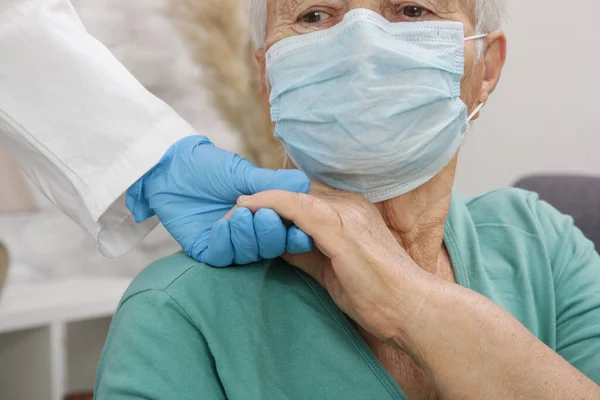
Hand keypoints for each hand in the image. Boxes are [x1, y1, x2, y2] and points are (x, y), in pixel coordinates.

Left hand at [126, 136, 312, 265]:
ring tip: (237, 214)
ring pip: (248, 255)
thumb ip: (273, 183)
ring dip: (245, 236)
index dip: (295, 236)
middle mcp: (250, 233)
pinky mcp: (206, 250)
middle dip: (269, 233)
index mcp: (266, 215)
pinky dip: (224, 243)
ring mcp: (229, 243)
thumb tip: (304, 183)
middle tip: (261, 215)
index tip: (299, 231)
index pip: (288, 233)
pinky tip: (221, 226)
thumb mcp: (243, 173)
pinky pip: (221, 257)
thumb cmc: (210, 167)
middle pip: (270, 247)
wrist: (171, 169)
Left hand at [237, 183, 428, 342]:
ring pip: (291, 193)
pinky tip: (245, 208)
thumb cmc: (375, 293)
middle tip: (232, 208)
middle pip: (295, 190)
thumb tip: (276, 244)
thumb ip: (305, 250)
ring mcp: (345, 212)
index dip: (275, 200)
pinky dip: (268, 204)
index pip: (304, 195)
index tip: (248, 209)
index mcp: (350, 210)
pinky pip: (294, 206)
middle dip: (263, 198)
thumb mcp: (331, 267)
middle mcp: (348, 203)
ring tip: (232, 209)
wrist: (409, 308)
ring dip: (259, 200)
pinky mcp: (339, 227)